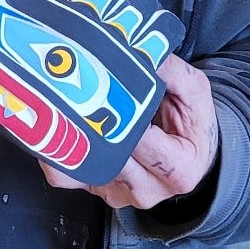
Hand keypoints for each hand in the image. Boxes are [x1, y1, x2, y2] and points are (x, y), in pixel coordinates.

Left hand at [41, 52, 218, 209]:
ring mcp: (119, 192)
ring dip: (71, 137)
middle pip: (111, 158)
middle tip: (75, 90)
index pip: (144, 144)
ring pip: (84, 170)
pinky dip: (57, 152)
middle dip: (94, 123)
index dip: (126, 116)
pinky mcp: (97, 188)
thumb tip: (143, 56)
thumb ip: (173, 72)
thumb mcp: (195, 93)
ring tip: (60, 104)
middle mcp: (148, 189)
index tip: (111, 89)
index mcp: (179, 170)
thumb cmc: (192, 124)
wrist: (190, 152)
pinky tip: (54, 125)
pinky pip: (68, 176)